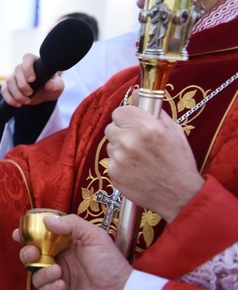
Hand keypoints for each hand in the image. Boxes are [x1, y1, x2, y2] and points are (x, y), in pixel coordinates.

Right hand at [1, 53, 63, 107]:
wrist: (43, 95)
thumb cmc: (51, 86)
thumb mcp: (58, 86)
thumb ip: (56, 85)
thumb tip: (49, 85)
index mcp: (34, 62)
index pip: (27, 58)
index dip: (28, 68)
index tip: (32, 79)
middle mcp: (22, 67)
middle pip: (17, 70)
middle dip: (23, 84)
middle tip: (30, 94)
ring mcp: (13, 76)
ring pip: (9, 81)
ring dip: (17, 93)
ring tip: (27, 101)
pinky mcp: (8, 86)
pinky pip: (4, 90)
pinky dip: (10, 99)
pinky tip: (18, 104)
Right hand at [12, 214, 131, 289]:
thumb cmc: (110, 265)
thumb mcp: (95, 237)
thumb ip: (72, 224)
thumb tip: (46, 220)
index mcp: (66, 247)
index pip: (41, 239)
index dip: (28, 235)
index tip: (19, 234)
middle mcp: (59, 263)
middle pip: (32, 257)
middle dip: (27, 253)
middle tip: (33, 253)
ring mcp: (57, 282)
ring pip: (35, 275)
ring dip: (42, 272)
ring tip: (58, 272)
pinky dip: (49, 288)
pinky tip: (62, 285)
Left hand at [104, 106, 203, 221]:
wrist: (179, 195)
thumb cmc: (179, 161)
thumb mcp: (173, 130)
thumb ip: (152, 110)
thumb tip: (135, 94)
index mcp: (146, 127)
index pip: (119, 111)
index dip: (127, 117)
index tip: (134, 123)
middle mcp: (129, 141)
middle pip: (111, 127)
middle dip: (122, 132)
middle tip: (137, 142)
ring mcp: (119, 158)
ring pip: (110, 144)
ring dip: (120, 148)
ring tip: (139, 158)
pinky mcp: (113, 173)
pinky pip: (110, 161)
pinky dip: (119, 164)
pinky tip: (135, 169)